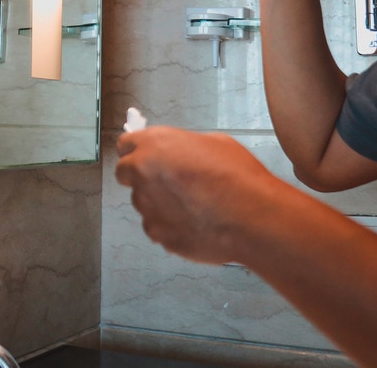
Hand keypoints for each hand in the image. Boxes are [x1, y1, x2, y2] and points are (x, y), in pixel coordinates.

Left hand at [115, 126, 276, 263]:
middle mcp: (142, 173)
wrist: (251, 216)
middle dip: (140, 176)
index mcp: (153, 144)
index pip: (125, 145)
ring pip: (142, 202)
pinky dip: (169, 225)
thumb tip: (178, 155)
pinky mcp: (156, 233)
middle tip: (166, 181)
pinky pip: (156, 226)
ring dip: (157, 202)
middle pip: (125, 173)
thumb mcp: (212, 143)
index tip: (145, 156)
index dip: (136, 151)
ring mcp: (146, 206)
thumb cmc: (237, 175)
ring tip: (190, 205)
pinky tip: (193, 223)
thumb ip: (182, 147)